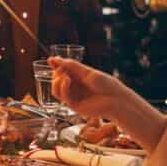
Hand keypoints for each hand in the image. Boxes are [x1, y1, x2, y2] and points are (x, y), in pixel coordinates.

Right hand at [49, 56, 166, 149]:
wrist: (115, 99)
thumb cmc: (106, 85)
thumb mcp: (87, 72)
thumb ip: (71, 66)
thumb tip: (55, 59)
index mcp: (79, 79)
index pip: (63, 72)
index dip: (56, 66)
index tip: (51, 60)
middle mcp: (75, 88)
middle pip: (56, 80)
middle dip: (56, 73)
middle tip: (61, 68)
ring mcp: (73, 97)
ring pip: (55, 90)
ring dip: (56, 80)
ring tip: (65, 76)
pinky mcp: (73, 106)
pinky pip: (62, 96)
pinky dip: (62, 86)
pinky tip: (67, 81)